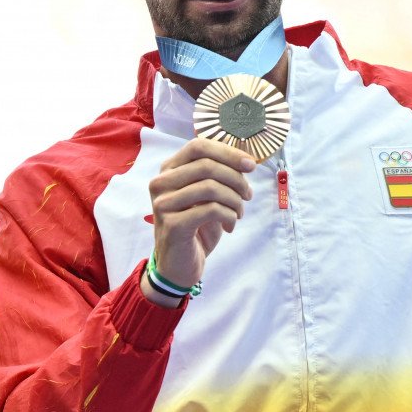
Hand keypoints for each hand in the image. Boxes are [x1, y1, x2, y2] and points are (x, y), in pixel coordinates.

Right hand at [145, 138, 253, 295]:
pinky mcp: (172, 224)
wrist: (179, 264)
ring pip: (211, 187)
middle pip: (206, 165)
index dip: (228, 152)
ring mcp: (163, 204)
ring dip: (234, 200)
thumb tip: (245, 160)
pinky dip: (229, 216)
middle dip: (236, 179)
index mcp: (168, 171)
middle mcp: (160, 184)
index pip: (198, 146)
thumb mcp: (206, 196)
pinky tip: (230, 226)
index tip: (250, 165)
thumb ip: (218, 175)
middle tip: (247, 195)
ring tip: (239, 213)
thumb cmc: (196, 227)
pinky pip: (211, 210)